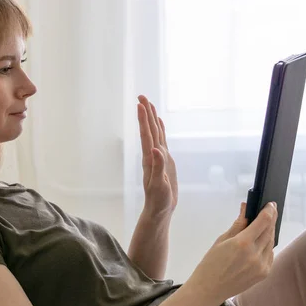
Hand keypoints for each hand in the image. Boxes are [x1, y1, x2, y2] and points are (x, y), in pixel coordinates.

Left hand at [137, 95, 177, 216]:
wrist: (159, 210)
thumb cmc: (159, 201)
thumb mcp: (159, 186)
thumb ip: (158, 168)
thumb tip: (155, 150)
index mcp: (150, 160)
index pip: (147, 136)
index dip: (144, 120)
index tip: (140, 105)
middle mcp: (152, 155)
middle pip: (149, 130)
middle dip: (146, 113)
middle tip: (142, 95)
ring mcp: (158, 157)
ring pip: (155, 133)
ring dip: (151, 118)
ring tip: (148, 103)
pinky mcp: (164, 161)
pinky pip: (162, 141)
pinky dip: (160, 130)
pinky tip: (159, 123)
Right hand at [188, 202, 277, 304]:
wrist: (209, 289)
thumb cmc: (210, 263)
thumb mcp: (221, 240)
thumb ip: (237, 225)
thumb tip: (246, 209)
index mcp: (242, 243)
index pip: (263, 222)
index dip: (269, 210)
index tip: (271, 204)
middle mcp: (255, 254)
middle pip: (270, 231)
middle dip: (271, 219)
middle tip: (271, 210)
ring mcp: (262, 265)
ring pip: (271, 243)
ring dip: (269, 232)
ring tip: (265, 225)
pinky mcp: (264, 274)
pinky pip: (270, 255)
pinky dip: (267, 246)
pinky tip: (261, 242)